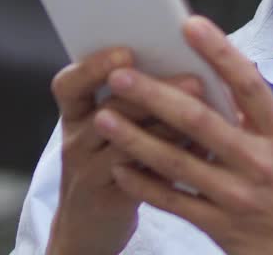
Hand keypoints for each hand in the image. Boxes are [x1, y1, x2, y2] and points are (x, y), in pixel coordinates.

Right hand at [46, 47, 207, 254]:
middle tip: (192, 79)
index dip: (94, 66)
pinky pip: (140, 178)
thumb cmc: (109, 159)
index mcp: (76, 112)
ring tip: (202, 113)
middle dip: (151, 92)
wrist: (91, 220)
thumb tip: (188, 60)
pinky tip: (199, 150)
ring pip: (125, 144)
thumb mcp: (109, 126)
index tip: (127, 51)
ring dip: (166, 126)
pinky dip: (170, 160)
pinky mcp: (109, 199)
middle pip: (107, 111)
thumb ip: (136, 96)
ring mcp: (89, 171)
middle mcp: (77, 139)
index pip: (70, 84)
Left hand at [93, 16, 272, 254]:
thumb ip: (261, 113)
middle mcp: (259, 162)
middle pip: (200, 122)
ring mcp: (237, 197)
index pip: (248, 84)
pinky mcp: (219, 226)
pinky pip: (173, 201)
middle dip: (156, 96)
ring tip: (105, 116)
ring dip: (137, 138)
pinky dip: (143, 184)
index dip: (219, 52)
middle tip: (120, 74)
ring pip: (177, 163)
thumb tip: (229, 71)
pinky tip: (119, 165)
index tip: (190, 24)